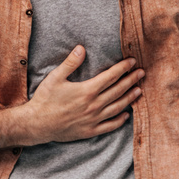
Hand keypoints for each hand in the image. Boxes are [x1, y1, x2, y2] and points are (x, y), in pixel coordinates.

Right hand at [20, 45, 144, 143]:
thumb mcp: (55, 77)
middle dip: (131, 80)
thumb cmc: (45, 99)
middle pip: (118, 90)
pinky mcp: (90, 131)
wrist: (37, 124)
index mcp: (87, 90)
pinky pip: (110, 126)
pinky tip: (126, 115)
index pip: (111, 76)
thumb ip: (70, 63)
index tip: (132, 61)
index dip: (123, 68)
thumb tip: (81, 48)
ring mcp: (93, 119)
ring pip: (117, 107)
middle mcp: (94, 105)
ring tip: (139, 90)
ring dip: (130, 98)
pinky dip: (120, 120)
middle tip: (142, 73)